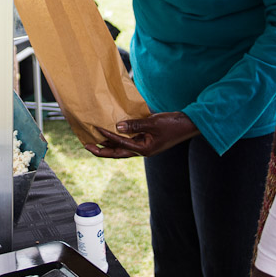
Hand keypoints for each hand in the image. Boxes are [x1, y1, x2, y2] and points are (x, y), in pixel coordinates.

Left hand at [84, 112, 198, 158]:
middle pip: (117, 153)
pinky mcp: (146, 140)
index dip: (107, 137)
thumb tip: (117, 126)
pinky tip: (112, 132)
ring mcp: (144, 146)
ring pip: (122, 148)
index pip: (121, 144)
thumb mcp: (153, 123)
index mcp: (144, 150)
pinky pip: (128, 141)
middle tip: (87, 146)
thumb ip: (134, 125)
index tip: (96, 130)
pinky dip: (119, 138)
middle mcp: (142, 150)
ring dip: (108, 145)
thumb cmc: (173, 124)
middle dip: (102, 150)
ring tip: (94, 141)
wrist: (188, 124)